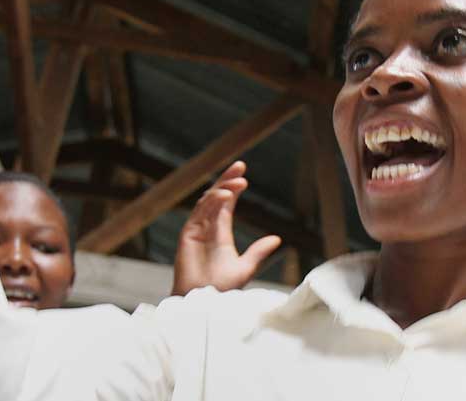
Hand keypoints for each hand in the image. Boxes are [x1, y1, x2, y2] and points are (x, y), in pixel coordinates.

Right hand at [173, 161, 281, 295]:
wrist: (204, 301)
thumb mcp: (246, 267)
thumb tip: (276, 239)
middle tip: (240, 165)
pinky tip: (224, 195)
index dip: (233, 187)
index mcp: (221, 233)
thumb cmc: (222, 288)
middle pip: (216, 196)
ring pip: (208, 201)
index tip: (244, 173)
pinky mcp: (188, 235)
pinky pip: (199, 213)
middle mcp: (208, 228)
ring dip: (222, 189)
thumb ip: (258, 252)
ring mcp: (197, 230)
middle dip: (227, 180)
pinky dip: (211, 202)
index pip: (227, 204)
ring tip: (238, 182)